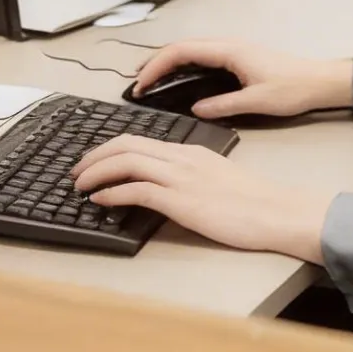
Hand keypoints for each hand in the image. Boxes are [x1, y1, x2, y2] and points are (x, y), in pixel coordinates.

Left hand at [71, 136, 331, 261]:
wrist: (276, 211)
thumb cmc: (254, 202)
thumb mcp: (217, 180)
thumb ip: (189, 177)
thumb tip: (163, 189)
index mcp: (189, 151)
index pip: (140, 140)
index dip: (109, 148)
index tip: (93, 161)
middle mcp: (181, 158)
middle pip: (125, 144)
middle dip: (94, 156)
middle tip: (76, 172)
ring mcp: (180, 177)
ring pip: (125, 162)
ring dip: (96, 172)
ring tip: (79, 186)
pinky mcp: (180, 200)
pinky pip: (136, 189)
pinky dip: (112, 192)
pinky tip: (101, 200)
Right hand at [131, 39, 352, 120]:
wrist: (319, 80)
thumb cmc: (294, 87)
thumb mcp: (257, 102)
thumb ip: (224, 105)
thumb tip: (196, 108)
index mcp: (229, 51)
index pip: (182, 51)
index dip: (156, 66)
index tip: (141, 83)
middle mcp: (228, 45)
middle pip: (181, 47)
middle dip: (155, 62)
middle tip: (136, 83)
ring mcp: (232, 50)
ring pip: (190, 50)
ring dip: (168, 62)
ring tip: (150, 81)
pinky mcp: (237, 58)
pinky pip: (202, 57)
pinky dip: (183, 65)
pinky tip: (178, 80)